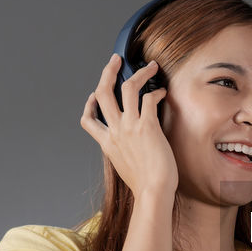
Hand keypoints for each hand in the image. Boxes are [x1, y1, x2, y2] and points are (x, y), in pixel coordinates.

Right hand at [80, 53, 177, 199]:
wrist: (152, 191)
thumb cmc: (145, 183)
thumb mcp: (124, 166)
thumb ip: (123, 151)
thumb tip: (131, 144)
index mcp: (106, 143)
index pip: (88, 120)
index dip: (89, 104)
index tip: (94, 95)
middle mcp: (115, 131)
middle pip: (103, 92)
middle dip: (108, 71)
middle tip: (116, 59)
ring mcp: (129, 127)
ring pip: (127, 88)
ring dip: (140, 72)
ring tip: (151, 66)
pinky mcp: (147, 126)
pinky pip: (149, 98)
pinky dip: (157, 92)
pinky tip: (163, 92)